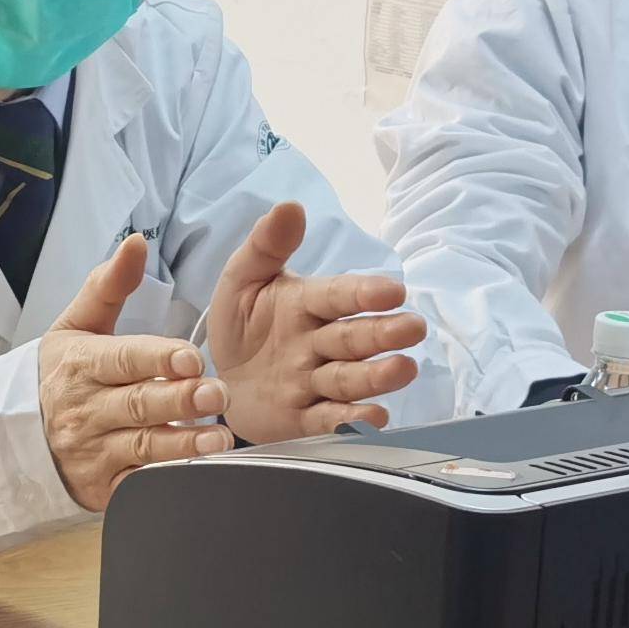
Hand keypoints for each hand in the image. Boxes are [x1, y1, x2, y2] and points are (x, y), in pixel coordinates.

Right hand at [37, 235, 232, 511]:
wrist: (18, 438)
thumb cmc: (60, 375)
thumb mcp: (76, 326)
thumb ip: (110, 286)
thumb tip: (137, 242)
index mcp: (80, 365)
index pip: (123, 359)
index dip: (158, 358)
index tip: (191, 358)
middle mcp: (84, 409)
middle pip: (138, 403)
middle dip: (180, 399)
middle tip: (218, 394)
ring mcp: (93, 451)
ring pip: (143, 446)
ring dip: (184, 442)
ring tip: (220, 438)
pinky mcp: (103, 486)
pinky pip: (138, 484)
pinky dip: (166, 479)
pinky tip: (196, 471)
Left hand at [206, 202, 425, 443]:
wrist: (214, 379)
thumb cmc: (241, 324)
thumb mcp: (242, 279)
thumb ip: (265, 246)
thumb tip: (289, 207)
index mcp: (306, 303)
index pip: (338, 295)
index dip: (363, 293)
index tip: (393, 290)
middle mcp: (316, 344)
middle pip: (354, 338)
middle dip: (384, 334)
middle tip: (413, 328)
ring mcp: (312, 382)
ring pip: (347, 379)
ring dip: (376, 376)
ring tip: (402, 369)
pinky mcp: (303, 418)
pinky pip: (328, 419)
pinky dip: (349, 420)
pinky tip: (373, 418)